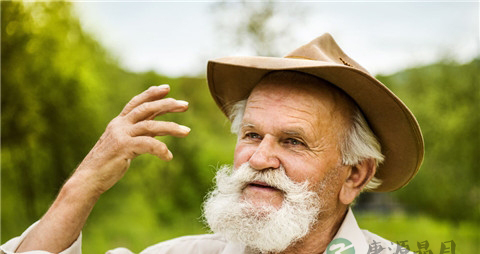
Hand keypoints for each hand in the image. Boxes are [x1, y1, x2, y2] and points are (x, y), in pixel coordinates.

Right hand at [73, 84, 189, 195]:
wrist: (88, 178)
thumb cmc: (107, 163)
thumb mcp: (124, 144)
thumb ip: (139, 134)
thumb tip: (157, 129)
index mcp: (119, 122)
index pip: (137, 102)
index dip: (151, 94)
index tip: (167, 88)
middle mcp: (119, 125)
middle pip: (146, 108)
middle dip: (167, 104)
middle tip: (185, 105)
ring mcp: (121, 135)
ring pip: (151, 125)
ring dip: (171, 127)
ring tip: (187, 132)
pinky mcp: (123, 147)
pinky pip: (148, 144)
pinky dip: (161, 149)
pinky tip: (168, 156)